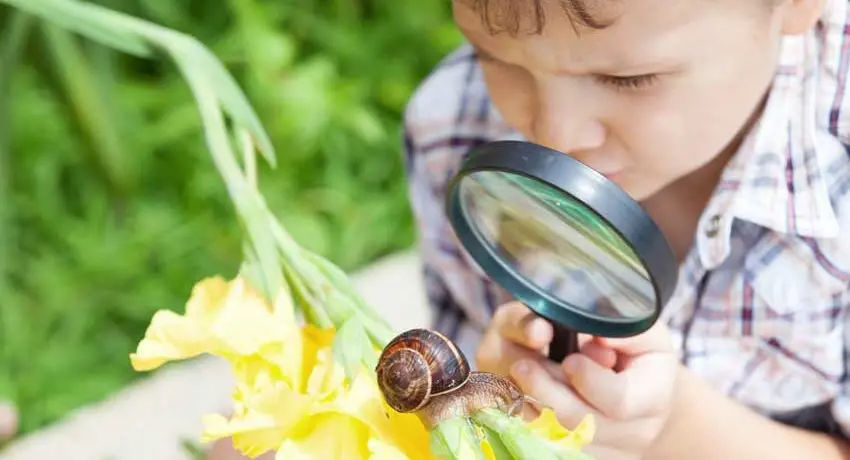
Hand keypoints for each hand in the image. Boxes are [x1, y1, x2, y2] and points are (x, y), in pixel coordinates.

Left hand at [476, 302, 679, 459]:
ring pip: (558, 437)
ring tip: (520, 373)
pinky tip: (524, 392)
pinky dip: (530, 417)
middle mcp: (634, 432)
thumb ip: (614, 323)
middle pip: (581, 425)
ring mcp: (609, 451)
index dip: (590, 381)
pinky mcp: (583, 456)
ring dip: (532, 404)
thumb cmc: (634, 345)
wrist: (639, 384)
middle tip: (522, 365)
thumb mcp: (633, 322)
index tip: (570, 359)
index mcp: (653, 395)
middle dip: (547, 392)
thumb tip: (595, 339)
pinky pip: (548, 443)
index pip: (619, 401)